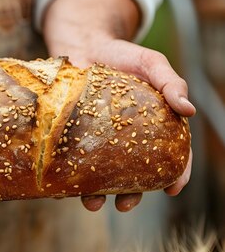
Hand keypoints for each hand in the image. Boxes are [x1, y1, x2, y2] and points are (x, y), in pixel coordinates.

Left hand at [42, 0, 194, 211]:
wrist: (81, 46)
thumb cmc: (122, 55)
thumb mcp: (151, 64)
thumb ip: (171, 83)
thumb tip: (189, 110)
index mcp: (153, 127)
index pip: (171, 155)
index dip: (175, 174)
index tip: (173, 189)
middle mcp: (126, 140)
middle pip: (132, 174)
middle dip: (130, 194)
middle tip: (124, 205)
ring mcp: (98, 140)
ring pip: (100, 174)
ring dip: (97, 194)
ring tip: (91, 202)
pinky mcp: (72, 137)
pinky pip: (71, 162)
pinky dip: (68, 178)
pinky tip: (62, 189)